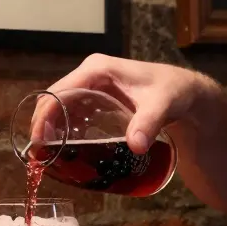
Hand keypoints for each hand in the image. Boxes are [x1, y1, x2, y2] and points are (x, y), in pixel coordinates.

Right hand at [47, 54, 220, 154]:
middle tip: (40, 155)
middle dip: (42, 125)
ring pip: (60, 106)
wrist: (186, 92)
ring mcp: (92, 85)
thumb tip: (134, 146)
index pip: (60, 91)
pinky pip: (72, 112)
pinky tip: (65, 149)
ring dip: (51, 128)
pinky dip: (64, 129)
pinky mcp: (97, 98)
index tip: (39, 141)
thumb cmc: (174, 92)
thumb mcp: (162, 105)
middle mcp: (89, 74)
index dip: (45, 115)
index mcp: (97, 69)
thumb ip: (148, 123)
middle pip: (54, 99)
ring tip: (48, 156)